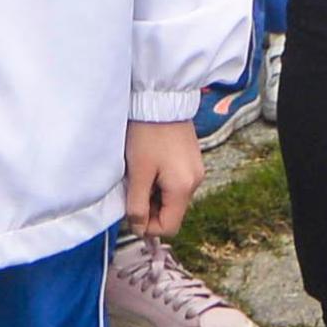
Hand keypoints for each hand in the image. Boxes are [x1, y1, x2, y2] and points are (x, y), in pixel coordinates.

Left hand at [120, 118, 202, 238]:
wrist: (160, 99)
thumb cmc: (147, 133)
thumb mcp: (138, 173)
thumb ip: (137, 205)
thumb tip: (138, 227)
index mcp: (183, 187)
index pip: (170, 226)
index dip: (148, 227)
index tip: (131, 215)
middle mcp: (195, 180)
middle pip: (173, 212)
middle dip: (151, 209)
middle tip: (132, 192)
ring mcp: (195, 169)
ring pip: (173, 198)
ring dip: (155, 195)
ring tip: (140, 176)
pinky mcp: (191, 159)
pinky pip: (176, 182)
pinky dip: (161, 182)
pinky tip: (149, 167)